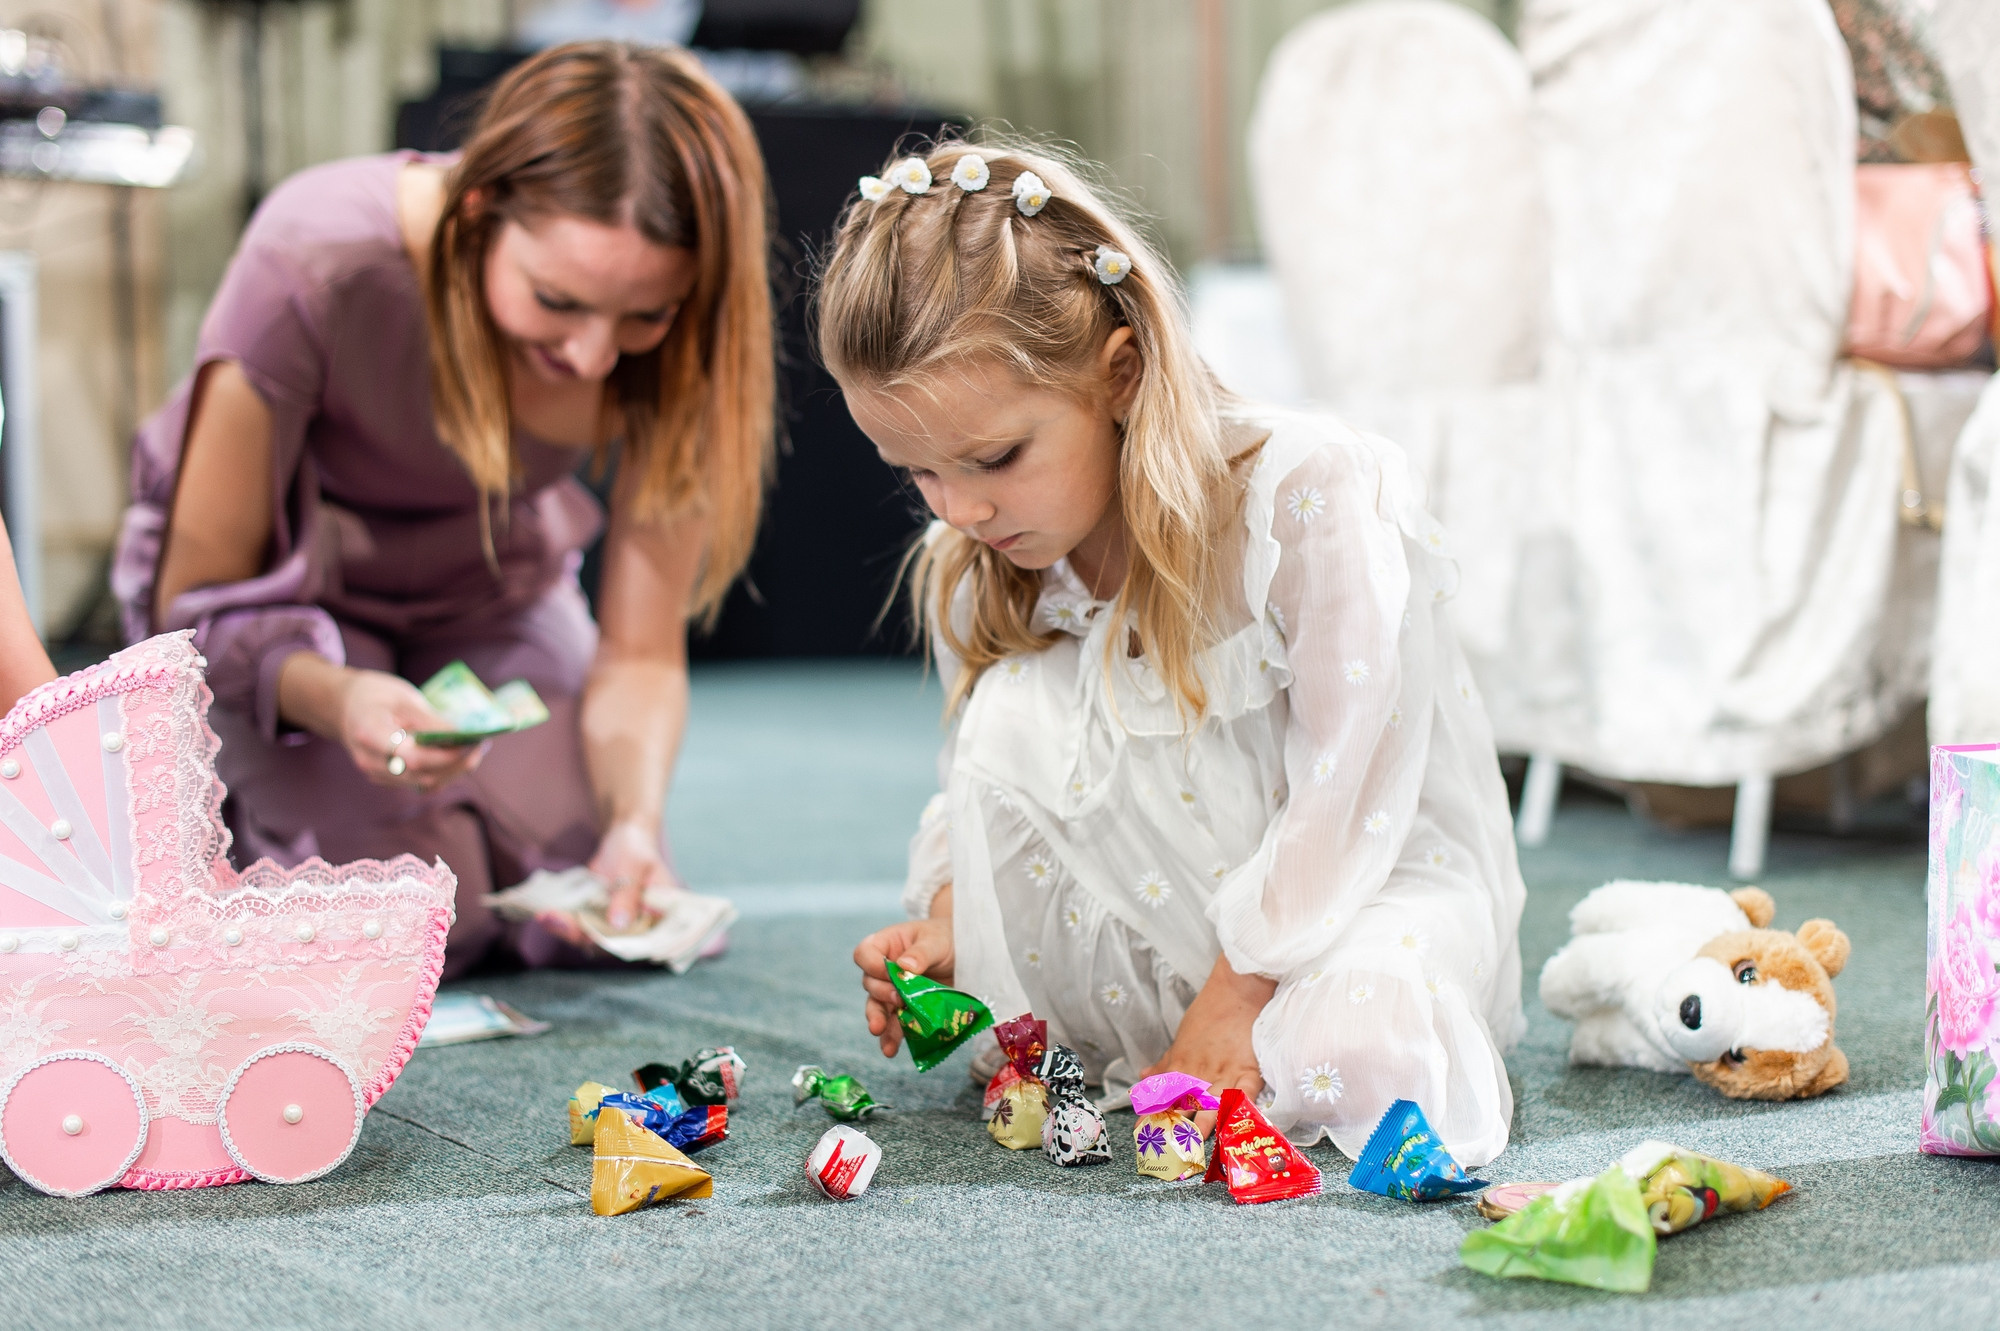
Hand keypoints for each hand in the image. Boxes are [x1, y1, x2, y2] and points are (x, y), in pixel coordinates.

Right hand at [335, 667, 486, 792]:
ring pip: (424, 784)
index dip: (444, 755)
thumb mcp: (402, 698)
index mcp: (369, 734)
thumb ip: (429, 720)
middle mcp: (370, 761)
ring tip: (475, 750)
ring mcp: (377, 774)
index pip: (410, 756)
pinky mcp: (388, 779)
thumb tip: (461, 736)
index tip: (470, 742)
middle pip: (421, 775)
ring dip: (454, 771)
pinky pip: (420, 783)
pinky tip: (459, 757)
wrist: (345, 706)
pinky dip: (444, 773)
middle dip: (456, 764)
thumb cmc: (375, 695)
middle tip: (481, 745)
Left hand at [535, 819, 675, 950]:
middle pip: (613, 944)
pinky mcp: (599, 920)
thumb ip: (628, 894)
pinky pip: (582, 928)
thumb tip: (619, 924)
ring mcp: (617, 926)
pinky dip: (564, 923)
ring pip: (593, 938)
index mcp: (660, 917)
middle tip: (555, 920)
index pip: (644, 942)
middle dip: (583, 935)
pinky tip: (546, 914)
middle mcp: (640, 927)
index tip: (591, 938)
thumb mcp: (634, 865)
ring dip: (568, 930)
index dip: (619, 945)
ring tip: (545, 916)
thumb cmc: (636, 847)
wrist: (624, 838)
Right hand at [853, 885, 953, 1058]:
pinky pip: (895, 1024)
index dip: (872, 965)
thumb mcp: (935, 941)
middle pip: (870, 984)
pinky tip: (892, 1048)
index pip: (864, 954)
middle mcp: (884, 970)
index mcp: (886, 945)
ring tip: (880, 1035)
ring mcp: (893, 990)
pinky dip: (893, 1036)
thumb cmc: (945, 938)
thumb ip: (920, 953)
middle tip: (899, 1000)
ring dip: (879, 1022)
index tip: (888, 974)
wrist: (964, 953)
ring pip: (878, 1008)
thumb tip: (905, 967)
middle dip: (881, 995)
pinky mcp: (906, 1009)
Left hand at [1141, 953, 1275, 1135]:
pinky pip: (1243, 1096)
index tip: (1140, 1135)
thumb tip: (1142, 1079)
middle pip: (1184, 1107)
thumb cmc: (1209, 1013)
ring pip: (1210, 1106)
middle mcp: (1200, 1073)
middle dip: (1174, 1129)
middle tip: (1163, 1150)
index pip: (1163, 1097)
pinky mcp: (1250, 1070)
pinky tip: (1232, 1128)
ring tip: (1191, 1147)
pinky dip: (1238, 1111)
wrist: (1238, 990)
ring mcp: (1224, 1073)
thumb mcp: (1182, 1039)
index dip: (1151, 1117)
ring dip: (1201, 1127)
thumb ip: (1165, 1064)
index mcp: (1182, 1067)